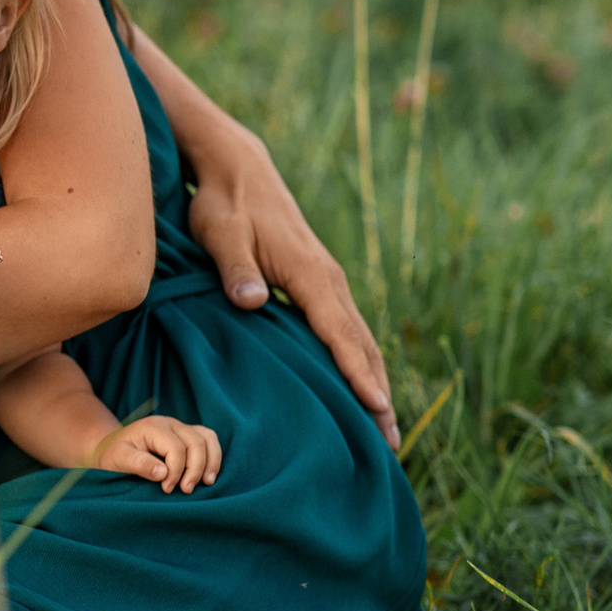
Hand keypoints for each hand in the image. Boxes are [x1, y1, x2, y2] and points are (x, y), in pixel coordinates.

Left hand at [88, 416, 221, 491]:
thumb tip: (163, 473)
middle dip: (194, 469)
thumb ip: (139, 464)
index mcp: (153, 426)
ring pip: (207, 439)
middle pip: (196, 443)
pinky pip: (209, 440)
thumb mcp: (119, 459)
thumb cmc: (113, 455)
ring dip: (210, 462)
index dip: (176, 471)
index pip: (176, 448)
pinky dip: (213, 457)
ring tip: (206, 483)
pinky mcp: (187, 435)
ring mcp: (180, 427)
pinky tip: (208, 475)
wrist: (110, 448)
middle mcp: (170, 423)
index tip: (166, 489)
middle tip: (185, 491)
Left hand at [185, 128, 400, 446]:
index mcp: (310, 273)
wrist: (238, 168)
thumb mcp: (221, 234)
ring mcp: (327, 281)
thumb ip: (237, 270)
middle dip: (377, 393)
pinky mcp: (318, 283)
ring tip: (385, 430)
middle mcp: (329, 279)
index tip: (376, 408)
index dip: (356, 372)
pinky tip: (358, 390)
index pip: (339, 332)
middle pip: (361, 344)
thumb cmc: (225, 204)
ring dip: (374, 382)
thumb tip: (252, 302)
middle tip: (390, 442)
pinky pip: (346, 330)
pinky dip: (358, 362)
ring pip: (359, 340)